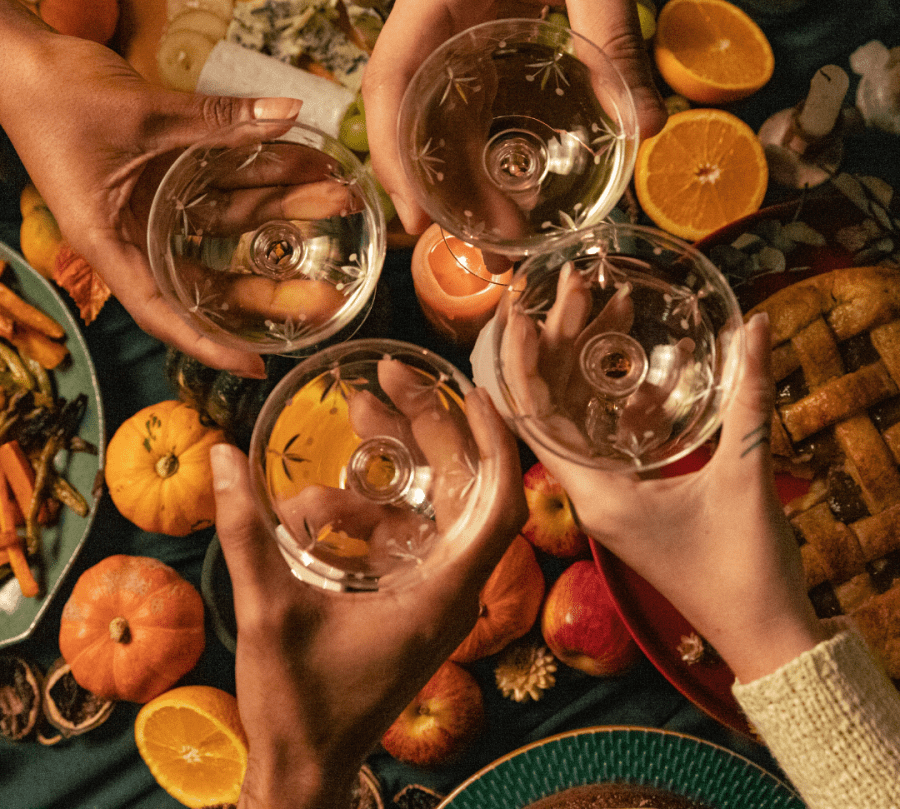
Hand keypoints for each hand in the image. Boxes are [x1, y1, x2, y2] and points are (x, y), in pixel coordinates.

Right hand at [0, 0, 301, 377]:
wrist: (26, 58)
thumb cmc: (59, 95)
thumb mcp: (144, 114)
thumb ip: (219, 119)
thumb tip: (290, 113)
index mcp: (111, 242)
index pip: (163, 311)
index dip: (209, 344)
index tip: (256, 366)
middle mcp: (137, 233)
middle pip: (212, 275)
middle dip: (272, 283)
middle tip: (329, 293)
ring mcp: (156, 205)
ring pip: (229, 222)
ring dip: (283, 209)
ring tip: (338, 200)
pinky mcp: (168, 176)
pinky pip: (222, 186)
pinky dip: (260, 176)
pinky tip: (304, 167)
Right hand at [212, 388, 525, 808]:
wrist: (305, 769)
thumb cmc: (298, 706)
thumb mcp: (268, 613)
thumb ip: (246, 533)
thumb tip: (221, 458)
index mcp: (441, 595)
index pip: (498, 507)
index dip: (494, 445)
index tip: (472, 392)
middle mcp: (451, 591)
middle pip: (463, 491)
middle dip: (429, 430)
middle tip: (384, 383)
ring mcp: (433, 596)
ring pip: (432, 510)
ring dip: (396, 466)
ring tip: (355, 416)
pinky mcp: (412, 601)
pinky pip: (405, 536)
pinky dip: (375, 509)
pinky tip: (323, 497)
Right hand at [362, 0, 666, 233]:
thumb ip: (613, 33)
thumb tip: (645, 126)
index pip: (391, 81)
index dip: (395, 154)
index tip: (419, 217)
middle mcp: (434, 20)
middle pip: (413, 118)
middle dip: (440, 191)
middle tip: (485, 251)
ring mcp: (456, 32)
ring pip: (442, 121)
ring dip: (465, 183)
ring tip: (504, 239)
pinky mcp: (484, 40)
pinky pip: (474, 107)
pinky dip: (487, 155)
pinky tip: (513, 191)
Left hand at [516, 310, 826, 682]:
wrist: (762, 636)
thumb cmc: (744, 570)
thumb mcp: (745, 478)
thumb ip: (750, 400)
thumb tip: (759, 326)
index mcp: (594, 492)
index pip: (533, 418)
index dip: (520, 364)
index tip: (517, 314)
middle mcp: (588, 492)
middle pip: (554, 407)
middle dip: (561, 344)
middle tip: (576, 287)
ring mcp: (605, 496)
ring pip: (580, 418)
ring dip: (589, 366)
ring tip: (608, 308)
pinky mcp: (628, 499)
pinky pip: (606, 438)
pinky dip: (617, 401)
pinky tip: (637, 371)